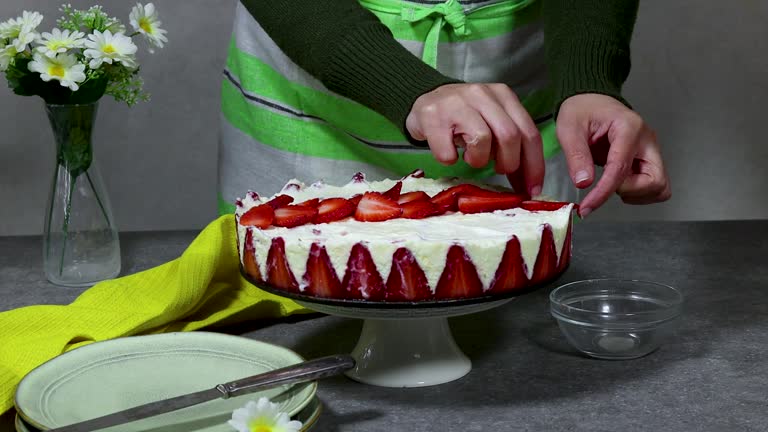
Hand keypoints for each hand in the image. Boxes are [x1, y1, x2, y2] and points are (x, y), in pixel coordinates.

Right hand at [405, 83, 544, 195]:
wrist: (425, 101)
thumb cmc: (462, 118)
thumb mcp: (491, 122)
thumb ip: (510, 144)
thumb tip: (528, 184)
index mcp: (503, 95)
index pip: (529, 133)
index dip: (534, 165)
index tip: (532, 190)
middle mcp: (482, 94)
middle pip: (509, 136)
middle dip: (508, 163)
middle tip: (498, 170)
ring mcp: (456, 103)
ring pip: (482, 139)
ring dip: (478, 160)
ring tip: (470, 157)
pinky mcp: (433, 117)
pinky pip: (448, 151)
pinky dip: (450, 160)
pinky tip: (448, 152)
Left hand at [557, 93, 670, 217]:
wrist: (591, 101)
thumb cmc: (582, 110)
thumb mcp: (569, 129)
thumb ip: (577, 156)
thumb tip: (584, 183)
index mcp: (628, 128)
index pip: (622, 168)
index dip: (604, 192)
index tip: (588, 206)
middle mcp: (646, 140)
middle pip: (655, 181)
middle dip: (630, 191)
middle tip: (606, 186)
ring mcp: (650, 150)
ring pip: (659, 187)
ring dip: (635, 193)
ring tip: (611, 182)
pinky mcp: (649, 159)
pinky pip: (654, 185)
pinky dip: (638, 192)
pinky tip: (619, 182)